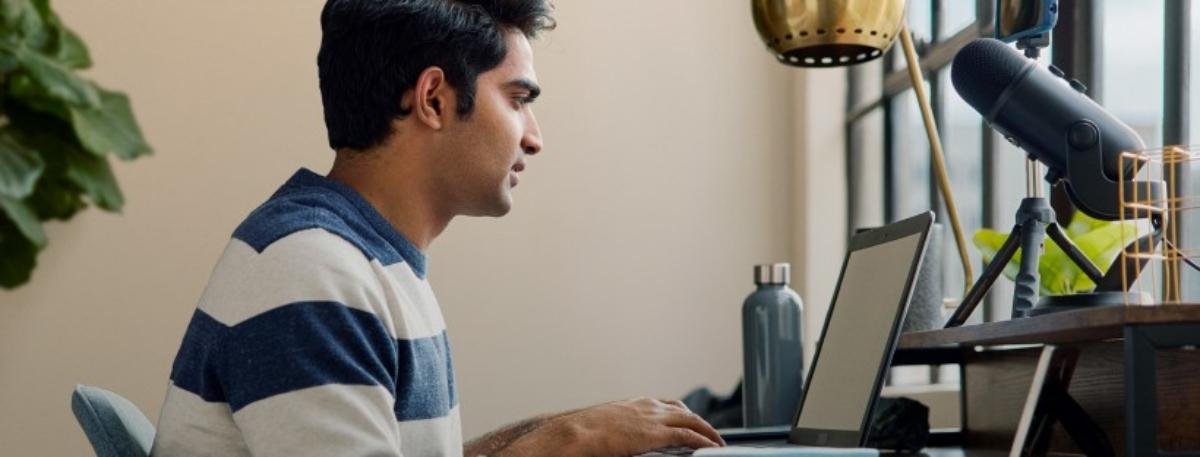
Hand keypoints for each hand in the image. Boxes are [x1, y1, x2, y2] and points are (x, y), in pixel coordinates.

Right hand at [498, 397, 725, 455]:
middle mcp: (647, 406)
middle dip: (698, 422)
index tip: (688, 421)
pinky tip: (712, 448)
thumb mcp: (604, 426)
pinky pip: (689, 436)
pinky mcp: (656, 433)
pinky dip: (704, 441)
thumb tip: (618, 439)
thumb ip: (618, 429)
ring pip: (692, 421)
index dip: (681, 413)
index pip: (666, 404)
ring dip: (707, 432)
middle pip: (683, 411)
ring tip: (717, 443)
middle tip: (709, 434)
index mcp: (634, 404)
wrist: (575, 433)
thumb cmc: (582, 433)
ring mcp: (653, 418)